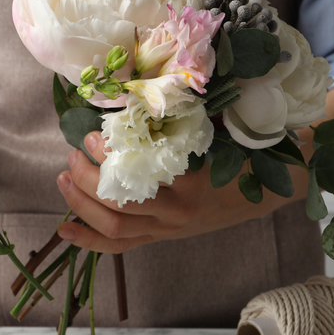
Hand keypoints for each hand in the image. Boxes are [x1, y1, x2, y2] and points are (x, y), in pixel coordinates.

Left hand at [55, 132, 306, 253]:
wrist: (269, 187)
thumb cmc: (239, 148)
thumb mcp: (214, 126)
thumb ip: (179, 114)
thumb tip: (138, 88)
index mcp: (189, 182)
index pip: (135, 174)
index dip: (105, 157)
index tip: (92, 133)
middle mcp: (177, 212)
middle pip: (116, 204)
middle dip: (86, 178)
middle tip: (74, 151)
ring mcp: (168, 229)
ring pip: (113, 227)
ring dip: (81, 204)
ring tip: (64, 177)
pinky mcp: (161, 237)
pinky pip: (121, 246)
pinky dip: (90, 240)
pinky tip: (64, 230)